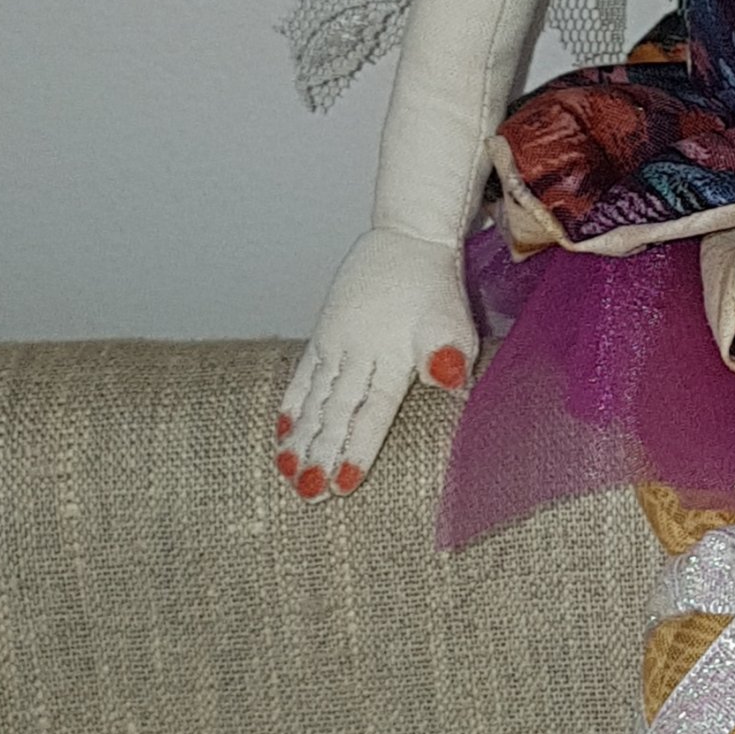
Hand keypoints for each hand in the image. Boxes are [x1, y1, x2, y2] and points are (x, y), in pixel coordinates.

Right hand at [273, 228, 475, 496]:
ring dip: (301, 438)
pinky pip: (302, 376)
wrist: (407, 240)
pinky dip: (292, 405)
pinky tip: (282, 433)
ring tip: (287, 472)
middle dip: (321, 454)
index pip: (372, 410)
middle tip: (308, 493)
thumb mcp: (452, 318)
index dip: (357, 448)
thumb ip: (448, 351)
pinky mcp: (324, 335)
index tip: (343, 483)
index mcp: (391, 354)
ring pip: (314, 399)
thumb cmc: (435, 287)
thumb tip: (452, 382)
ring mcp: (335, 344)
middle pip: (336, 412)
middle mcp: (357, 352)